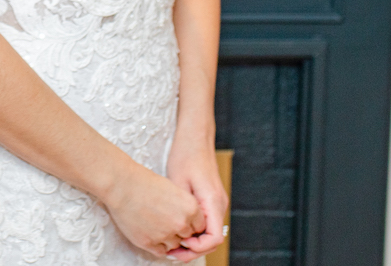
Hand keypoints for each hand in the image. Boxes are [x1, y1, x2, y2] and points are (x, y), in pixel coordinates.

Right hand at [100, 161, 205, 258]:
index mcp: (191, 208)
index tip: (180, 218)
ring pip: (174, 245)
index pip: (199, 226)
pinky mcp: (149, 243)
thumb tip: (188, 221)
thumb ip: (185, 207)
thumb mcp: (173, 189)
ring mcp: (165, 235)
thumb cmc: (145, 183)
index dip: (190, 223)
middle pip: (187, 237)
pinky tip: (150, 231)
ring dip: (168, 238)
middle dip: (179, 231)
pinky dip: (157, 244)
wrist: (122, 186)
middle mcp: (181, 224)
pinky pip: (161, 251)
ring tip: (155, 223)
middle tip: (166, 219)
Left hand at [165, 146, 229, 260]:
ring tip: (171, 244)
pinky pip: (207, 223)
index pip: (214, 239)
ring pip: (209, 232)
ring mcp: (217, 203)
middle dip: (193, 250)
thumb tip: (179, 233)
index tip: (179, 246)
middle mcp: (220, 204)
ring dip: (193, 241)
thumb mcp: (177, 183)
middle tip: (171, 253)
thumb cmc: (185, 155)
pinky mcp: (212, 200)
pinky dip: (194, 231)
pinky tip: (177, 230)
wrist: (195, 137)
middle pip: (212, 240)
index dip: (197, 249)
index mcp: (213, 202)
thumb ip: (182, 209)